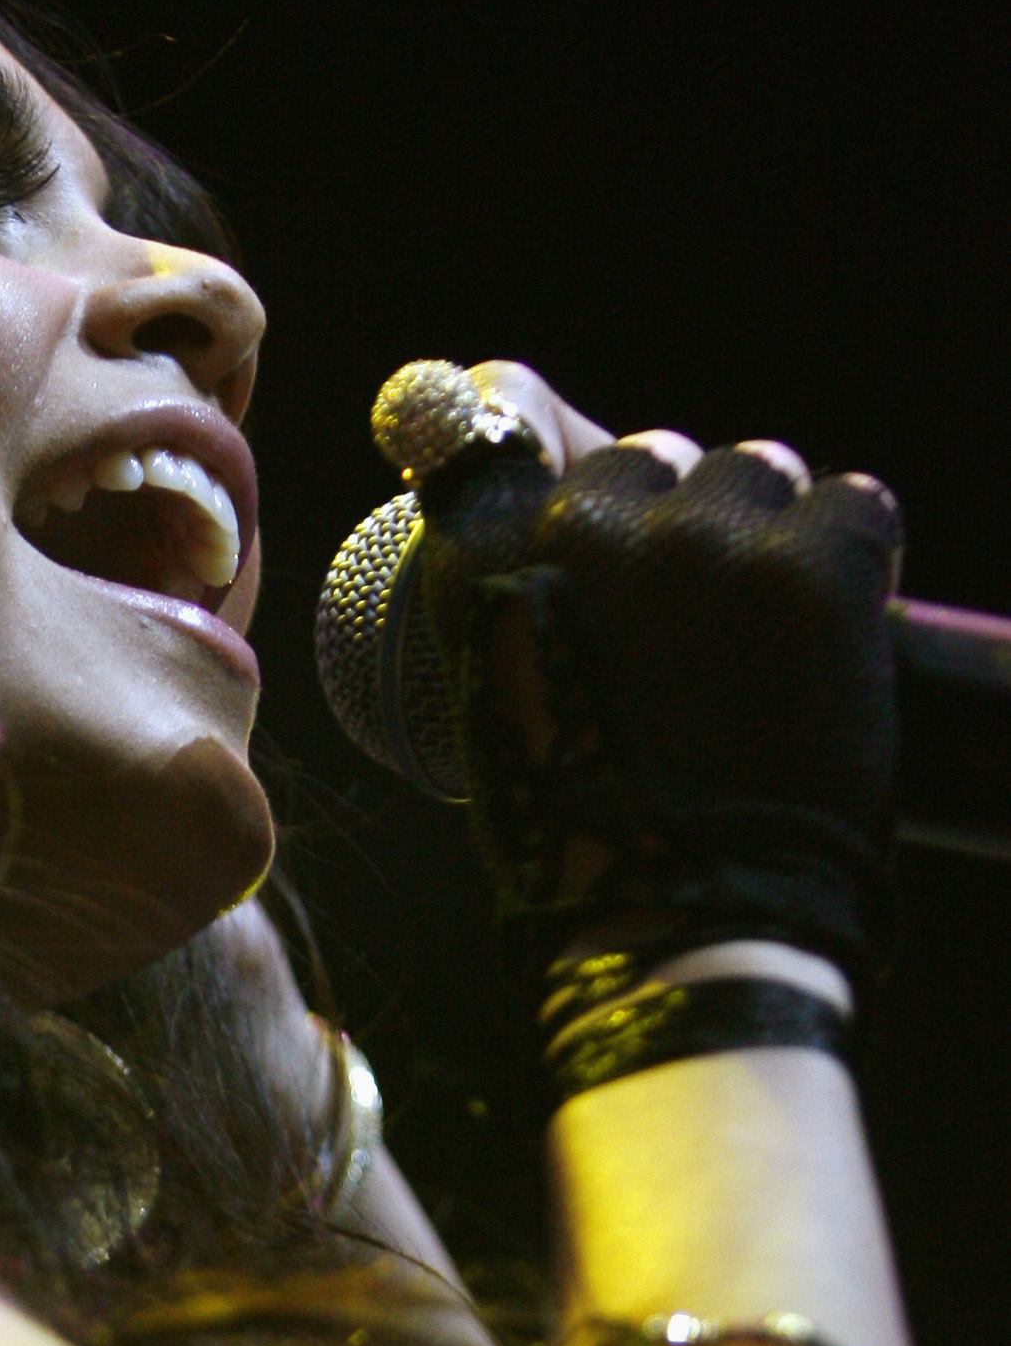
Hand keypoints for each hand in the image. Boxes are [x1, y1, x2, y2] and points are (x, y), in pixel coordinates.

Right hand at [413, 363, 902, 998]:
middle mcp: (590, 533)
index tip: (532, 434)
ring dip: (767, 534)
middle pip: (652, 456)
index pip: (495, 417)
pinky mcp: (818, 569)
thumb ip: (507, 607)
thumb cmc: (584, 848)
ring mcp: (709, 545)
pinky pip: (854, 503)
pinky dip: (852, 555)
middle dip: (674, 518)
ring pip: (757, 469)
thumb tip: (547, 514)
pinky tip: (835, 630)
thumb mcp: (504, 714)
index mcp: (490, 569)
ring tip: (768, 637)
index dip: (518, 417)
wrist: (691, 928)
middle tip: (694, 621)